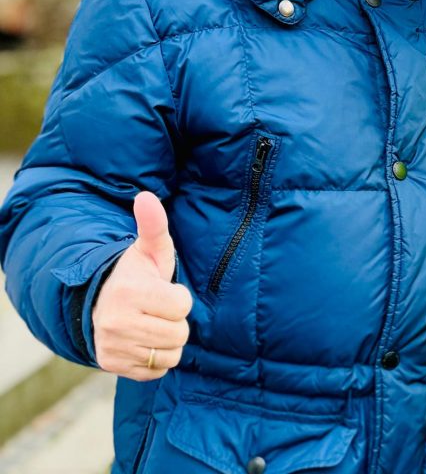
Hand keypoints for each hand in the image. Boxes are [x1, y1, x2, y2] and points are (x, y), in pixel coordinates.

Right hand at [92, 192, 192, 380]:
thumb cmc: (135, 273)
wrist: (100, 301)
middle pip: (178, 333)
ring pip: (169, 355)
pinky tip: (144, 340)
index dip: (180, 298)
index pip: (182, 306)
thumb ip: (153, 224)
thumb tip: (146, 196)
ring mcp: (113, 347)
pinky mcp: (112, 365)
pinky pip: (155, 371)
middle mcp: (117, 322)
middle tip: (158, 309)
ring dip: (168, 341)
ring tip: (152, 323)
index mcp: (130, 292)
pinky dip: (156, 358)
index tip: (164, 290)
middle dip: (175, 321)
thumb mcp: (148, 249)